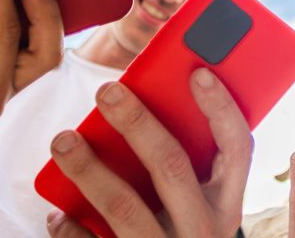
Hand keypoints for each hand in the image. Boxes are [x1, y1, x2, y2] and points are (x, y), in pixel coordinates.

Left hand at [45, 69, 250, 237]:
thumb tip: (148, 88)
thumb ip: (185, 156)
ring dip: (90, 169)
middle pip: (172, 166)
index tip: (198, 73)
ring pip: (125, 207)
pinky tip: (58, 212)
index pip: (236, 147)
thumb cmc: (175, 227)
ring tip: (64, 140)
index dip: (221, 108)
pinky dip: (72, 227)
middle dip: (138, 123)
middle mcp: (204, 229)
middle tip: (107, 91)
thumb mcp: (196, 201)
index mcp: (226, 202)